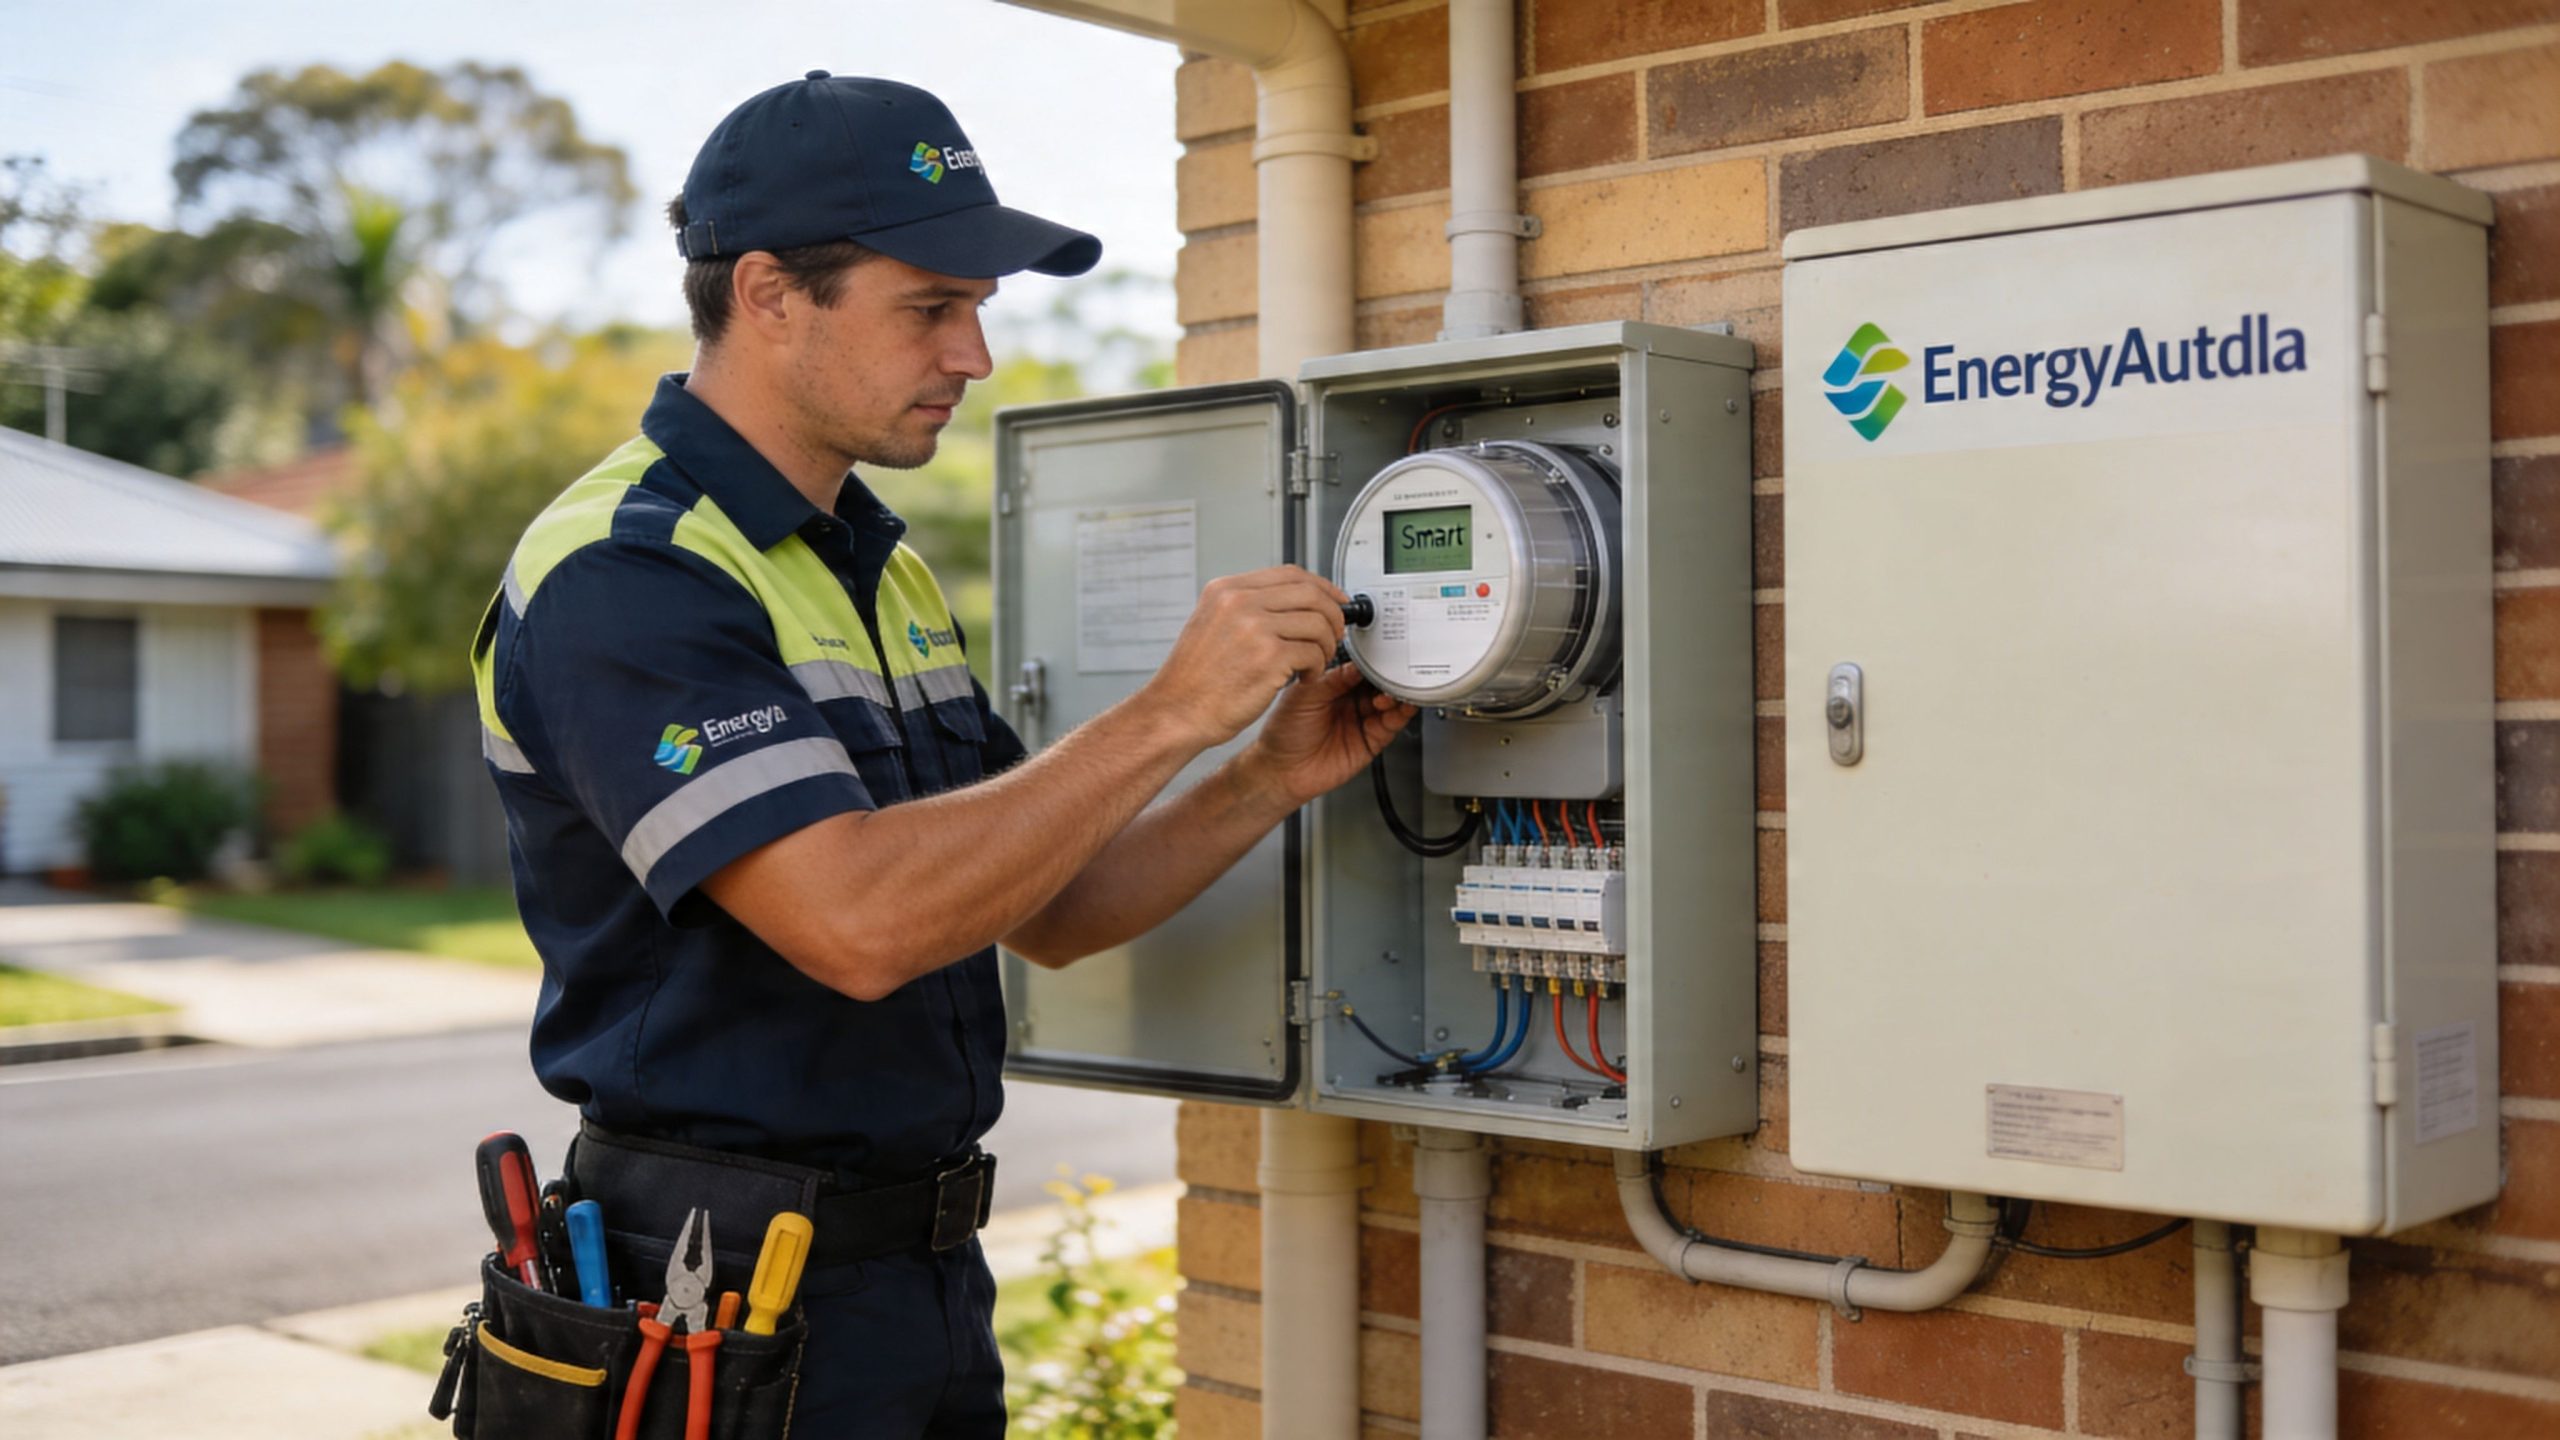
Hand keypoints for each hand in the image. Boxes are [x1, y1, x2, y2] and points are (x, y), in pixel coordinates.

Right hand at [1140, 566, 1350, 751]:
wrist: (1176, 713)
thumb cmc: (1195, 680)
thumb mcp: (1212, 625)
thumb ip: (1246, 608)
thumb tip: (1293, 603)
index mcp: (1226, 590)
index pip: (1289, 574)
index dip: (1321, 587)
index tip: (1335, 602)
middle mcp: (1239, 602)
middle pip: (1310, 593)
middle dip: (1333, 615)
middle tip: (1334, 635)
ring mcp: (1254, 627)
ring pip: (1318, 623)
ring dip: (1326, 645)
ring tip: (1314, 662)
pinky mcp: (1269, 657)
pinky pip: (1313, 653)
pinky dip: (1317, 667)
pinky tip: (1303, 677)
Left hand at [1236, 661, 1417, 808]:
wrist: (1280, 771)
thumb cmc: (1282, 734)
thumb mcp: (1303, 695)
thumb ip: (1333, 679)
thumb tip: (1359, 665)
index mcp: (1333, 686)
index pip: (1360, 668)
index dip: (1372, 662)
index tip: (1381, 656)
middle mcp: (1349, 702)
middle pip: (1379, 683)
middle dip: (1388, 677)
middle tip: (1392, 673)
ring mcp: (1361, 722)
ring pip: (1390, 703)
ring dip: (1397, 694)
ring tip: (1394, 691)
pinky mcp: (1371, 742)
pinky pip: (1392, 725)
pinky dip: (1401, 714)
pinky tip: (1401, 706)